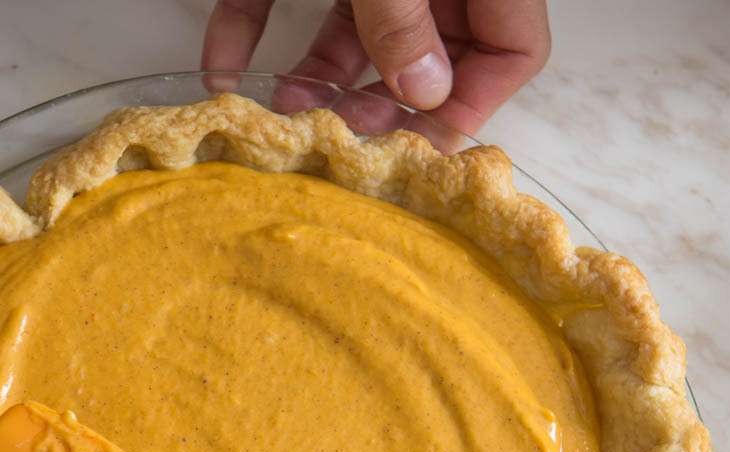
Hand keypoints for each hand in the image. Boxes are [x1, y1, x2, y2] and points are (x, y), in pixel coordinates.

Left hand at [202, 0, 550, 136]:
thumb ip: (400, 19)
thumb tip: (421, 92)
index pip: (512, 49)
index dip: (473, 106)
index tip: (421, 154)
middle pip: (430, 51)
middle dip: (381, 103)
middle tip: (345, 143)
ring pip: (354, 31)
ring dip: (316, 79)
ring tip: (283, 119)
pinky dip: (248, 30)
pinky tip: (217, 74)